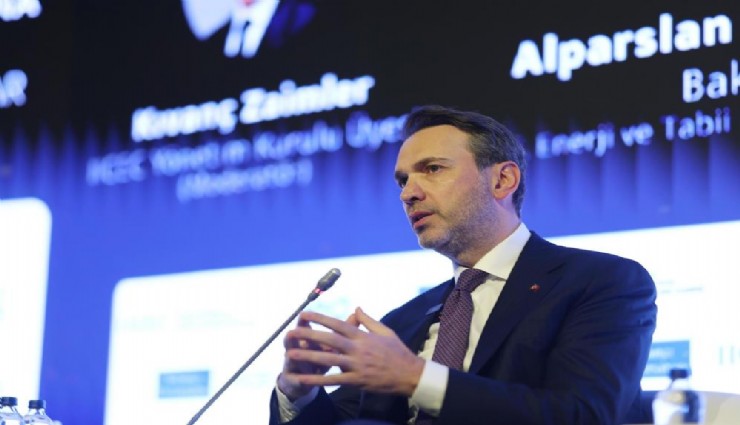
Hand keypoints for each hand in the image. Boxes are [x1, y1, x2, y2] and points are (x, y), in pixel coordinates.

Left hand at [285, 307, 424, 396]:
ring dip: (308, 356)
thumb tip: (356, 307)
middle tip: (291, 332)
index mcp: (363, 336)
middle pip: (329, 339)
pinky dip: (317, 379)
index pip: (338, 323)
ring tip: (290, 354)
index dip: (320, 318)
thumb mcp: (385, 331)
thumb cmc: (398, 352)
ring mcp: (356, 365)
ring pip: (328, 359)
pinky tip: (303, 378)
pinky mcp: (356, 381)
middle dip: (309, 335)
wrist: (410, 375)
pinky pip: (333, 380)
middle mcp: (357, 349)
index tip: (305, 314)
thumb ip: (368, 320)